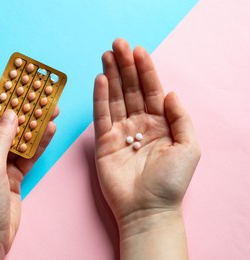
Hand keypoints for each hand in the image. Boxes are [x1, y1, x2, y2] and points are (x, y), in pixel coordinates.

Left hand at [0, 109, 57, 258]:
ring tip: (51, 111)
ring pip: (20, 141)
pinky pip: (27, 156)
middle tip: (42, 98)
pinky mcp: (13, 177)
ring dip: (35, 128)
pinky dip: (38, 145)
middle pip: (8, 129)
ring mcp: (0, 166)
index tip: (20, 89)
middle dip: (25, 114)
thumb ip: (1, 140)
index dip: (4, 104)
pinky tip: (49, 132)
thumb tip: (10, 114)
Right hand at [93, 39, 199, 258]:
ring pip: (115, 98)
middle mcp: (139, 124)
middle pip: (131, 89)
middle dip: (125, 66)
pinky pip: (101, 115)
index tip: (138, 50)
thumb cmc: (170, 182)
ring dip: (111, 76)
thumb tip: (169, 93)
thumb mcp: (189, 147)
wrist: (147, 209)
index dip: (145, 70)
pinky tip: (100, 80)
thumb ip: (180, 118)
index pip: (151, 90)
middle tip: (117, 44)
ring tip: (107, 55)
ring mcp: (120, 132)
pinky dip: (100, 97)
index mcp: (160, 124)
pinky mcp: (104, 142)